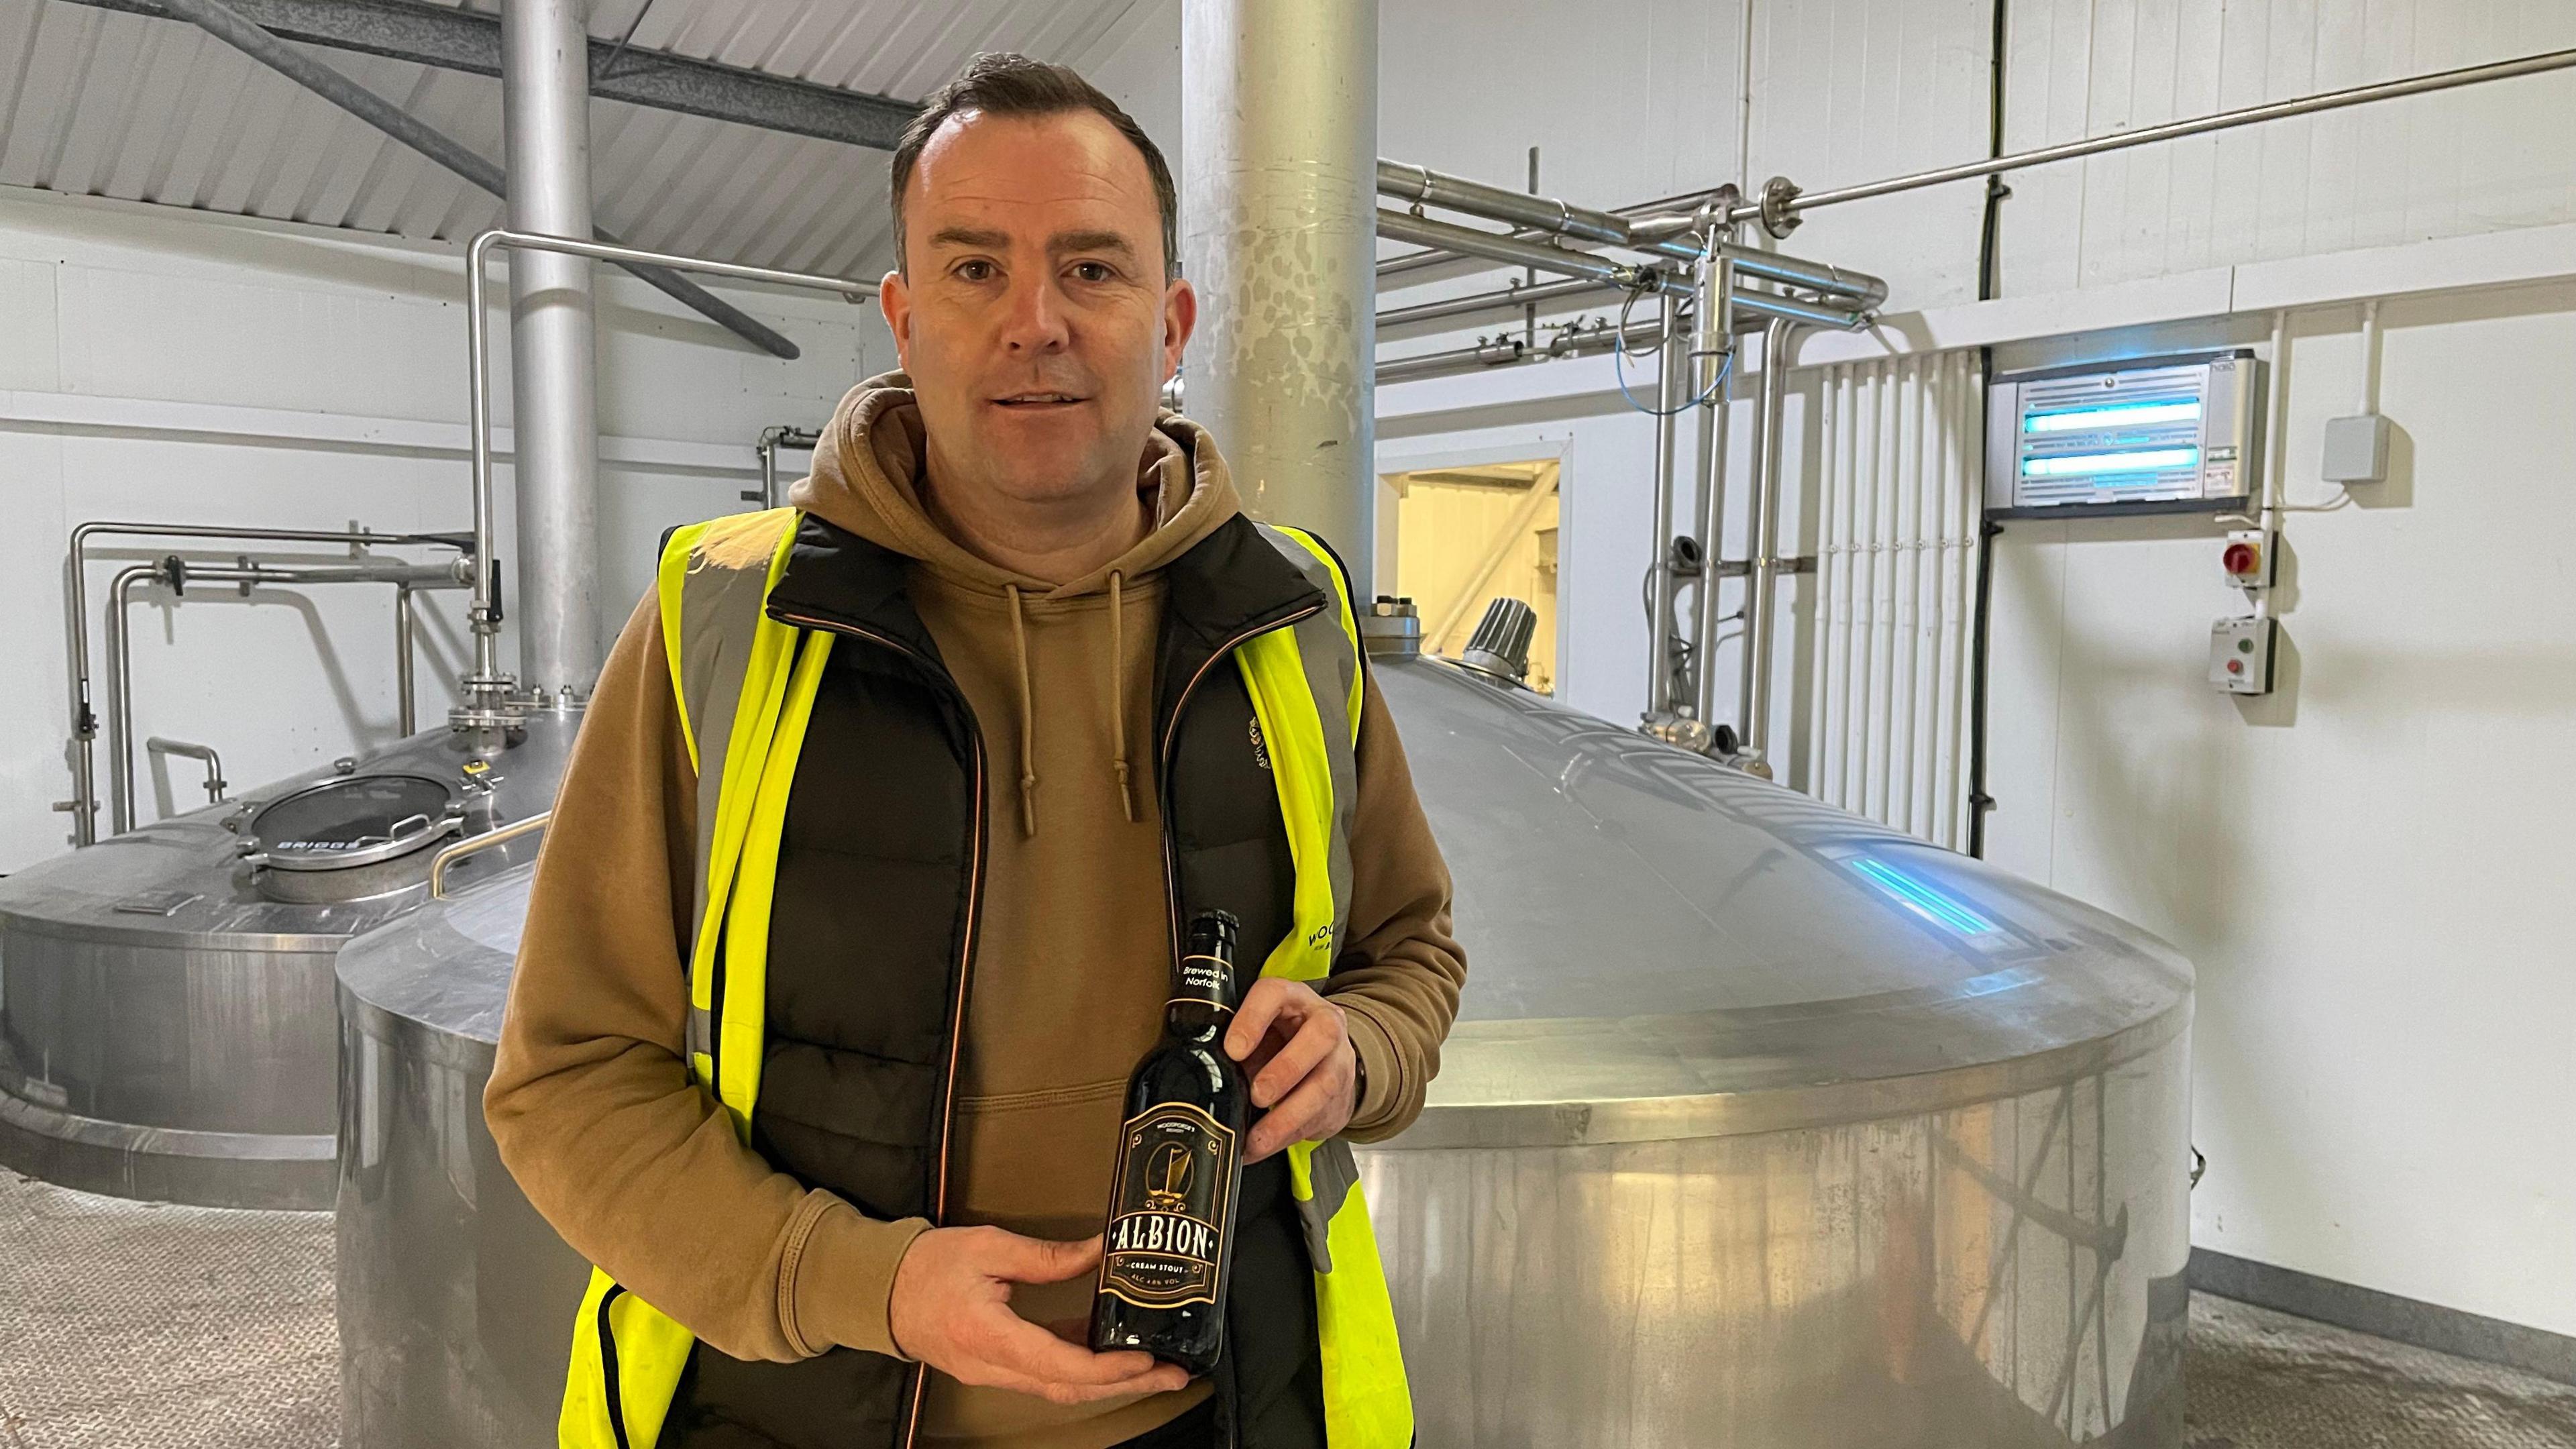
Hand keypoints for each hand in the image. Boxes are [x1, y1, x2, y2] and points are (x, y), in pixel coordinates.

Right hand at [887, 1227, 1188, 1404]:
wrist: (879, 1292)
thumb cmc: (925, 1268)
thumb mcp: (988, 1248)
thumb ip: (1047, 1255)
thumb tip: (1101, 1250)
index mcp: (991, 1337)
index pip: (1060, 1365)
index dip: (1109, 1367)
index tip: (1146, 1357)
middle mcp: (994, 1367)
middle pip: (1070, 1389)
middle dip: (1127, 1385)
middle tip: (1173, 1374)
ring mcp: (994, 1373)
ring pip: (1060, 1389)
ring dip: (1110, 1382)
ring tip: (1155, 1368)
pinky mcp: (996, 1367)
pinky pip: (1045, 1376)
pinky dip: (1082, 1369)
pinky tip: (1110, 1351)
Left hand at [1224, 978, 1358, 1162]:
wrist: (1327, 1058)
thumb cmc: (1283, 1039)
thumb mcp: (1261, 1030)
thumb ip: (1236, 1045)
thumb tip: (1200, 1073)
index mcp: (1293, 999)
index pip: (1274, 994)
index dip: (1253, 1019)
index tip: (1233, 1049)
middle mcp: (1323, 1024)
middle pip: (1319, 1037)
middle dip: (1286, 1069)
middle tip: (1258, 1094)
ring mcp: (1338, 1059)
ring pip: (1324, 1084)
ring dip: (1288, 1115)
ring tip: (1258, 1137)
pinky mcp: (1340, 1095)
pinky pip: (1318, 1118)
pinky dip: (1287, 1137)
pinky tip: (1262, 1146)